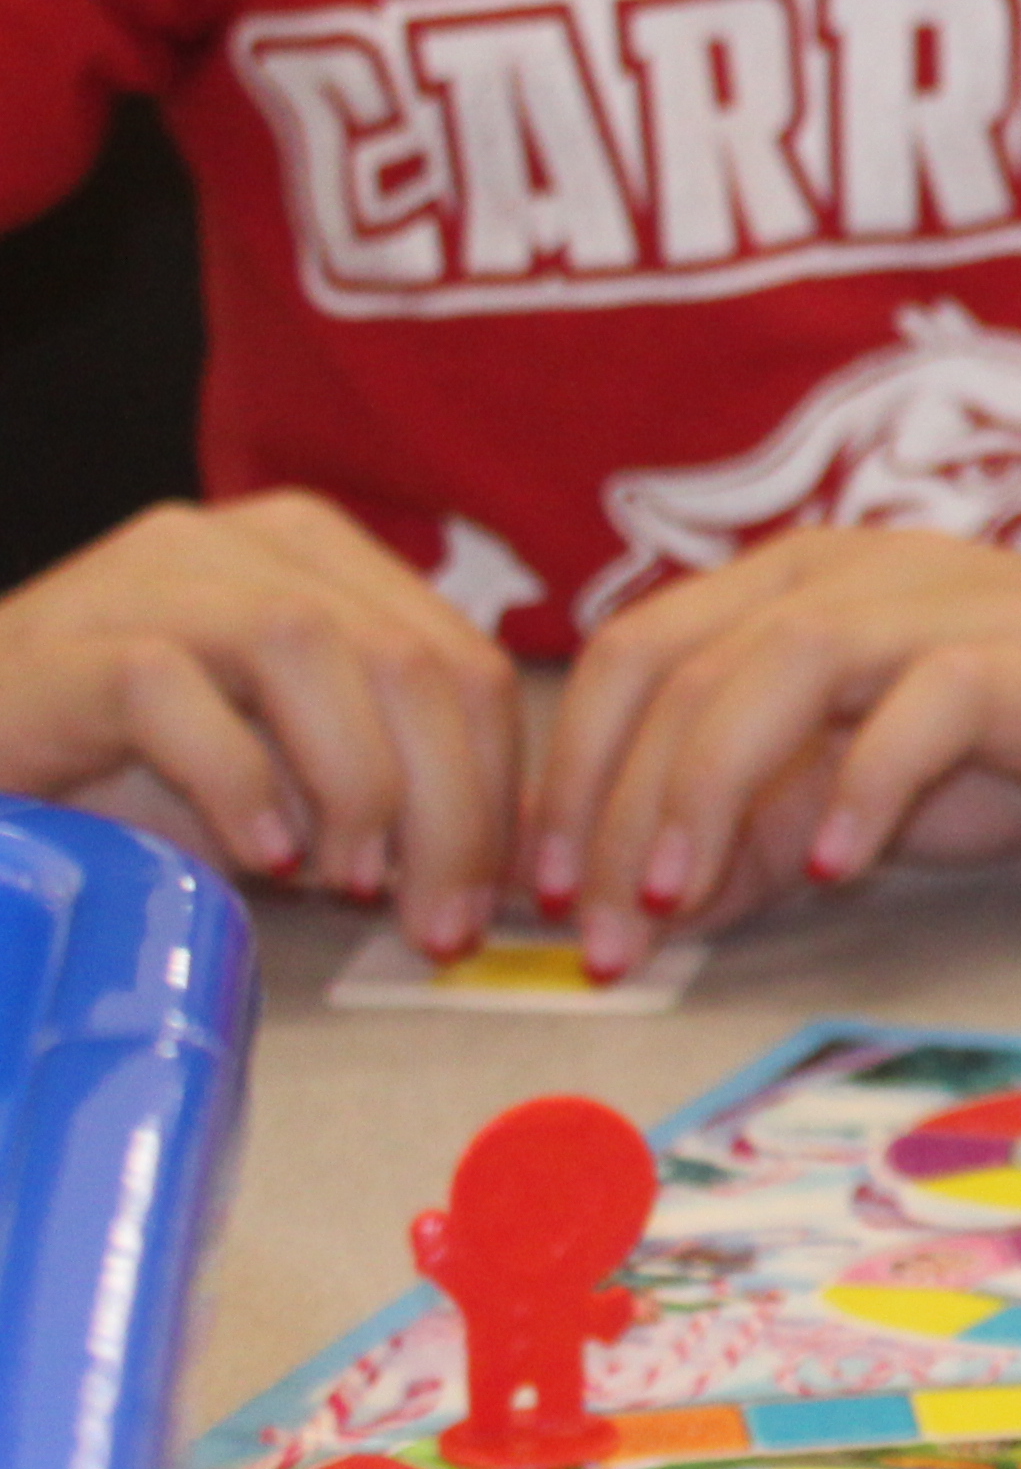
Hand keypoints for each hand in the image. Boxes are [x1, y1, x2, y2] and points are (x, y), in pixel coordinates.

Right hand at [0, 498, 521, 942]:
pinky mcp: (62, 645)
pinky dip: (235, 779)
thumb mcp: (288, 778)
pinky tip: (256, 854)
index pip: (463, 664)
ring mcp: (144, 580)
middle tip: (434, 923)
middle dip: (448, 811)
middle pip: (405, 659)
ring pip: (306, 647)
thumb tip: (510, 866)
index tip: (484, 904)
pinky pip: (169, 688)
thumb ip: (394, 792)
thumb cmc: (125, 770)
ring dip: (356, 785)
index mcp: (318, 560)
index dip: (496, 792)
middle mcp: (240, 545)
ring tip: (348, 883)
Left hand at [525, 534, 1020, 970]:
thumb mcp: (874, 797)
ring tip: (683, 898)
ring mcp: (943, 603)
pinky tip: (837, 867)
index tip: (552, 898)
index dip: (570, 776)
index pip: (633, 656)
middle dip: (613, 808)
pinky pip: (922, 702)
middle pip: (679, 663)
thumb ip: (763, 833)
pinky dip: (861, 784)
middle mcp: (853, 573)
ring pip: (775, 664)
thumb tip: (651, 906)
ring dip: (704, 787)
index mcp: (796, 585)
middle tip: (601, 932)